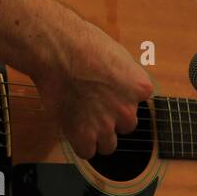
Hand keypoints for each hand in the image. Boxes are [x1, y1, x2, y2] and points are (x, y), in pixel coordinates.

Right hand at [30, 13, 154, 159]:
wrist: (55, 51)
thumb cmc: (81, 43)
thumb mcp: (117, 54)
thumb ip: (124, 76)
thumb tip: (121, 84)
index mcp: (140, 88)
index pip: (137, 104)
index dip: (120, 98)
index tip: (107, 91)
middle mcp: (127, 109)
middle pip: (126, 125)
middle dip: (111, 118)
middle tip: (92, 104)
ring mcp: (106, 125)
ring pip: (109, 144)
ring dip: (98, 135)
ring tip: (82, 118)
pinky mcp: (84, 135)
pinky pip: (88, 152)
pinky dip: (80, 144)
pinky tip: (73, 129)